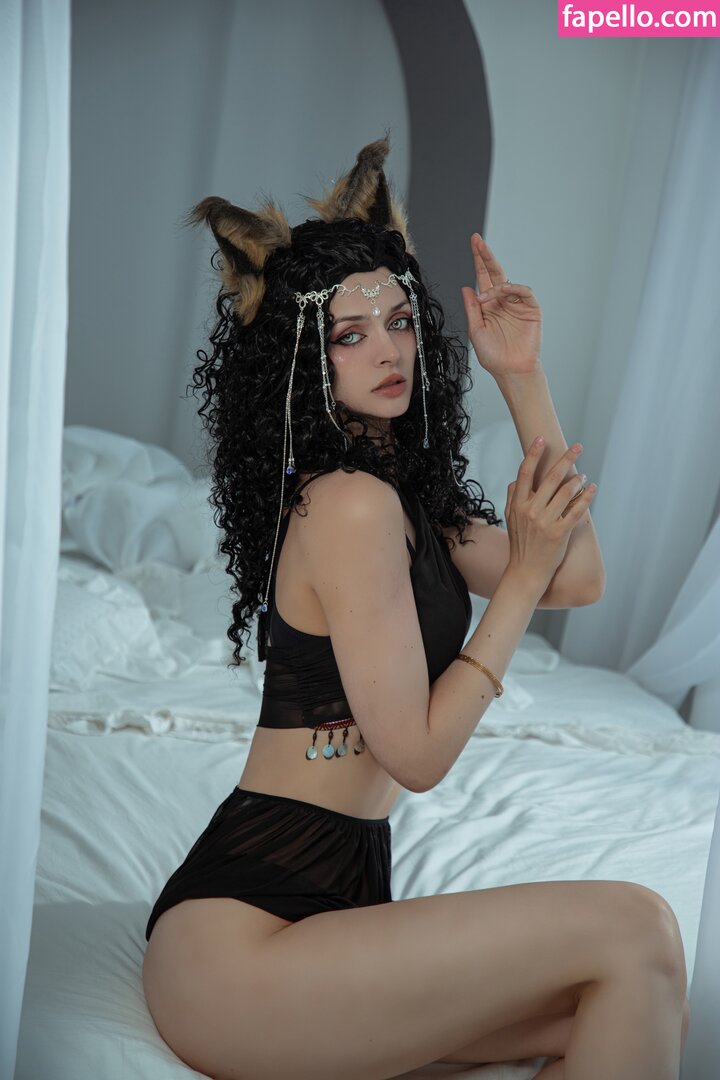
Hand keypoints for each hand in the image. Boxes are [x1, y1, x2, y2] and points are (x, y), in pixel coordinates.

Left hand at [460, 233, 541, 377]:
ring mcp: (518, 304)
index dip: (478, 260)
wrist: (511, 370)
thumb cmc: (493, 355)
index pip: (482, 278)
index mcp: (488, 305)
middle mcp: (502, 301)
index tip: (473, 242)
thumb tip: (466, 287)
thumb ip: (472, 308)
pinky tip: (503, 292)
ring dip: (495, 284)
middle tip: (477, 241)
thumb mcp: (476, 330)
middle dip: (486, 256)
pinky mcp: (532, 309)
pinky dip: (513, 288)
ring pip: (507, 282)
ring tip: (486, 297)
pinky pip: (524, 291)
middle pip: (494, 273)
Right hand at [504, 438, 596, 587]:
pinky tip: (591, 488)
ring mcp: (545, 522)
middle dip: (566, 459)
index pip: (525, 473)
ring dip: (577, 479)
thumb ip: (513, 497)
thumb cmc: (520, 543)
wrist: (526, 571)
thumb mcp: (509, 519)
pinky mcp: (559, 533)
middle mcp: (531, 510)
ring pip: (565, 492)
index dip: (533, 454)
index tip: (542, 439)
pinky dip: (586, 497)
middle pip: (550, 477)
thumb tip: (517, 478)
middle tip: (578, 446)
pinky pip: (576, 510)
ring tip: (583, 475)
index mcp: (518, 504)